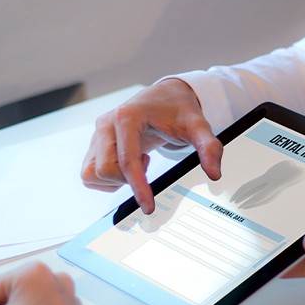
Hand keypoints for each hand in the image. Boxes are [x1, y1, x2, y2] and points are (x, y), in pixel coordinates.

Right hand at [81, 79, 222, 213]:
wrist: (166, 97)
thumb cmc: (179, 110)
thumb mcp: (198, 126)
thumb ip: (209, 148)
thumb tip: (214, 173)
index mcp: (127, 117)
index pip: (127, 161)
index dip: (138, 188)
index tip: (149, 207)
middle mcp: (107, 124)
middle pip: (106, 170)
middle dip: (128, 180)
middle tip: (148, 165)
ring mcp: (98, 133)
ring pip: (93, 173)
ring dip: (115, 179)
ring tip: (138, 163)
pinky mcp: (95, 143)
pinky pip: (90, 173)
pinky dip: (108, 178)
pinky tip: (128, 164)